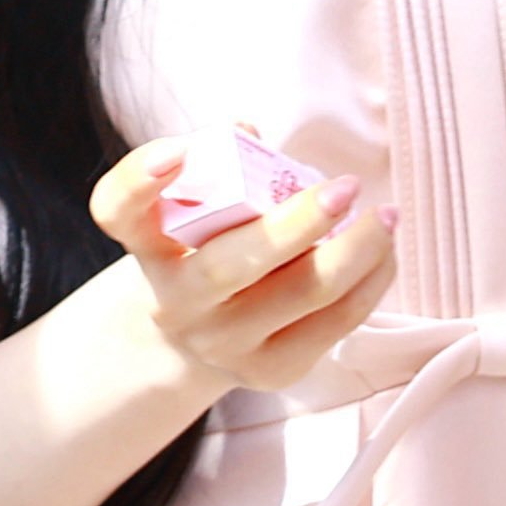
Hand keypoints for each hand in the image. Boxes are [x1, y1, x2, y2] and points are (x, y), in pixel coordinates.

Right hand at [89, 138, 396, 398]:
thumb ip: (218, 165)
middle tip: (345, 188)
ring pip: (300, 295)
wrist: (199, 338)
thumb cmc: (208, 250)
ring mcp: (223, 343)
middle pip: (230, 265)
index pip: (120, 211)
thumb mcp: (197, 210)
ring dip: (357, 250)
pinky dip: (370, 281)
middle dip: (296, 224)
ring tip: (385, 215)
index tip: (177, 152)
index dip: (141, 180)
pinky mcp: (272, 370)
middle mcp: (177, 301)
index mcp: (149, 248)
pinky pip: (334, 323)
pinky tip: (384, 251)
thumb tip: (248, 135)